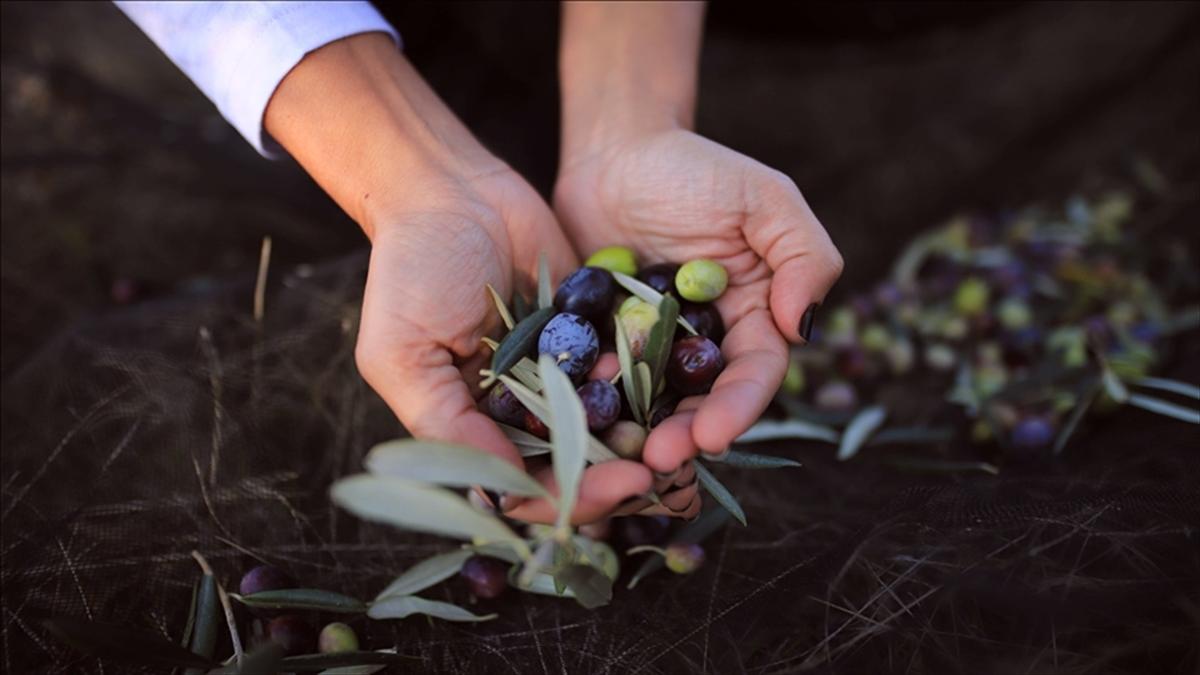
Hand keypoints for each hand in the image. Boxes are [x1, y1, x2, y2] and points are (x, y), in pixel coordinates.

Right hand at [265, 34, 652, 523]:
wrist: (452, 189)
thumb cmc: (411, 271)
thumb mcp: (405, 354)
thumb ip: (447, 424)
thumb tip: (501, 492)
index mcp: (469, 426)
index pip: (521, 488)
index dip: (567, 498)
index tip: (613, 489)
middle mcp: (517, 410)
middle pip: (572, 467)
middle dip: (612, 477)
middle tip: (656, 476)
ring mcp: (557, 373)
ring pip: (605, 426)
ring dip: (638, 438)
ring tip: (675, 443)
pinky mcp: (589, 334)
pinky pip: (623, 367)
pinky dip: (645, 380)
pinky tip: (670, 385)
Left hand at [554, 127, 843, 476]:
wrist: (615, 152)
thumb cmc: (696, 168)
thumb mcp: (763, 199)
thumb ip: (803, 255)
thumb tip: (803, 328)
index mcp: (753, 318)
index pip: (754, 373)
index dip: (737, 408)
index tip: (713, 436)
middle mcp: (705, 343)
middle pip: (701, 402)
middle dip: (685, 436)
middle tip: (657, 460)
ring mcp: (650, 349)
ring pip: (650, 404)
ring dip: (637, 434)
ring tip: (619, 457)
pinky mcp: (600, 345)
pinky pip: (596, 380)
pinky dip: (589, 402)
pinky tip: (574, 419)